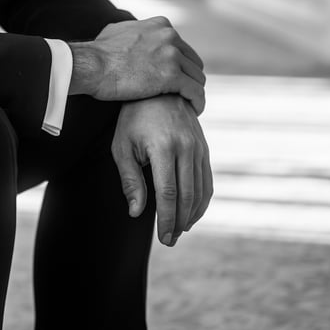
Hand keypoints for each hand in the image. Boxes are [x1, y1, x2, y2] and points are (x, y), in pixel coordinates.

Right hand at [70, 16, 205, 113]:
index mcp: (160, 25)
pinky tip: (195, 111)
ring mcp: (172, 55)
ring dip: (195, 93)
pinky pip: (195, 91)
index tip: (177, 80)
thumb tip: (130, 32)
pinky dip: (198, 102)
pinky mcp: (172, 75)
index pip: (183, 47)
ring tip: (190, 106)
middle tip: (185, 96)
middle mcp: (170, 36)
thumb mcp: (117, 31)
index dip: (181, 66)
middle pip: (194, 62)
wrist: (91, 65)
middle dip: (191, 79)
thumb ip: (131, 30)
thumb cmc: (98, 52)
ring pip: (197, 78)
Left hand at [111, 95, 213, 245]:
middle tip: (170, 240)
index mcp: (163, 146)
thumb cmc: (133, 119)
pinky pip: (207, 179)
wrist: (159, 90)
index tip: (164, 237)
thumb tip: (136, 212)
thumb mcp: (123, 146)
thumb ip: (130, 180)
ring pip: (200, 190)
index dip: (166, 218)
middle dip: (179, 222)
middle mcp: (186, 146)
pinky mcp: (205, 147)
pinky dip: (202, 200)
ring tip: (180, 229)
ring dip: (192, 214)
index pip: (168, 193)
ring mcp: (199, 146)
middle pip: (187, 195)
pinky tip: (192, 212)